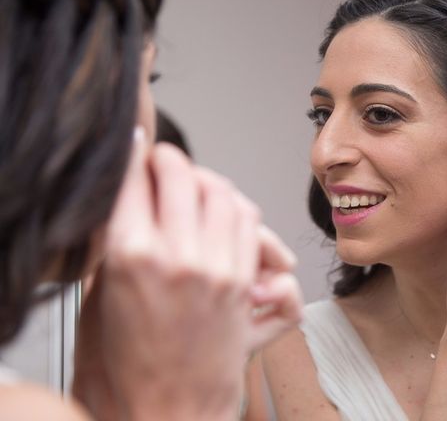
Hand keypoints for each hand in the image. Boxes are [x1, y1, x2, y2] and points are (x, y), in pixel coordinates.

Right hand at [75, 128, 301, 420]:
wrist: (168, 411)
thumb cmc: (128, 364)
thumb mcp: (100, 295)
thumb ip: (116, 240)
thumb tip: (129, 195)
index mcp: (132, 258)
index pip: (135, 180)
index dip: (133, 155)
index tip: (135, 146)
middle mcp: (182, 258)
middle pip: (185, 175)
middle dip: (171, 160)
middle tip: (163, 164)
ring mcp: (220, 270)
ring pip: (227, 194)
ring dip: (210, 182)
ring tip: (196, 189)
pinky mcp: (245, 285)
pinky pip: (252, 226)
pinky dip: (241, 214)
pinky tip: (226, 217)